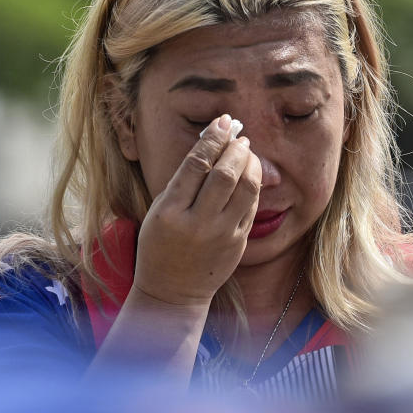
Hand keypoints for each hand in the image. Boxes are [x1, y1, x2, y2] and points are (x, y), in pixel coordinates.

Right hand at [133, 114, 261, 305]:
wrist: (173, 290)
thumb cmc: (160, 244)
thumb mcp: (160, 210)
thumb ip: (184, 180)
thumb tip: (211, 145)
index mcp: (171, 212)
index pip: (196, 165)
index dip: (212, 139)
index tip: (222, 122)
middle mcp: (198, 223)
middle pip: (225, 174)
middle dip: (236, 147)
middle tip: (239, 136)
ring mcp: (222, 235)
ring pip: (246, 188)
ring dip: (250, 163)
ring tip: (247, 151)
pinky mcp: (238, 243)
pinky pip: (252, 206)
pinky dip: (253, 184)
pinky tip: (248, 174)